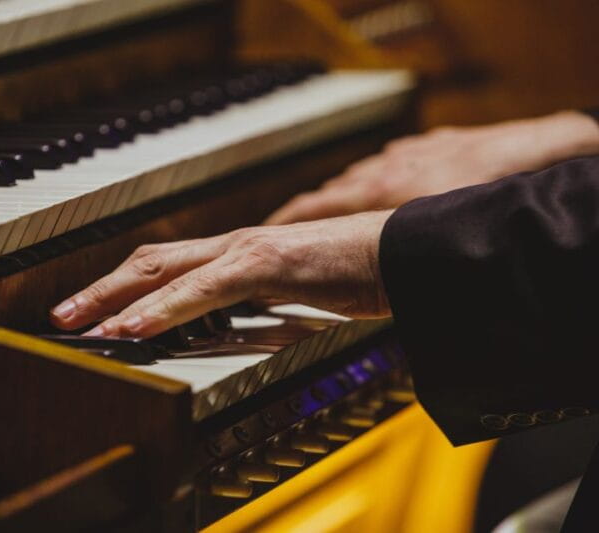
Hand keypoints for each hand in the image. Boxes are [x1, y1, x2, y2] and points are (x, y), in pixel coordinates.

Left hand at [50, 211, 392, 338]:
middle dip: (101, 289)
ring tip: (79, 323)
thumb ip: (258, 309)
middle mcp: (233, 245)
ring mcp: (247, 250)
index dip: (123, 285)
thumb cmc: (355, 273)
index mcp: (237, 253)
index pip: (166, 264)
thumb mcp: (293, 296)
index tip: (92, 310)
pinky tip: (135, 328)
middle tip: (62, 314)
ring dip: (116, 299)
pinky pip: (204, 291)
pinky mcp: (267, 264)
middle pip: (150, 261)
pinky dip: (164, 310)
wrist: (406, 253)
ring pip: (165, 270)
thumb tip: (230, 330)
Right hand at [266, 111, 598, 224]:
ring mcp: (407, 156)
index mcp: (378, 190)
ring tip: (342, 215)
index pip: (315, 204)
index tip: (267, 231)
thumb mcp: (427, 233)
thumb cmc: (485, 195)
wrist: (537, 154)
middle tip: (295, 228)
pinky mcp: (429, 148)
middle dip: (312, 211)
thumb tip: (369, 279)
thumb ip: (392, 251)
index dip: (286, 220)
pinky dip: (381, 180)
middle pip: (334, 191)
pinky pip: (392, 163)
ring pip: (362, 177)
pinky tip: (391, 189)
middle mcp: (386, 169)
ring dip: (348, 197)